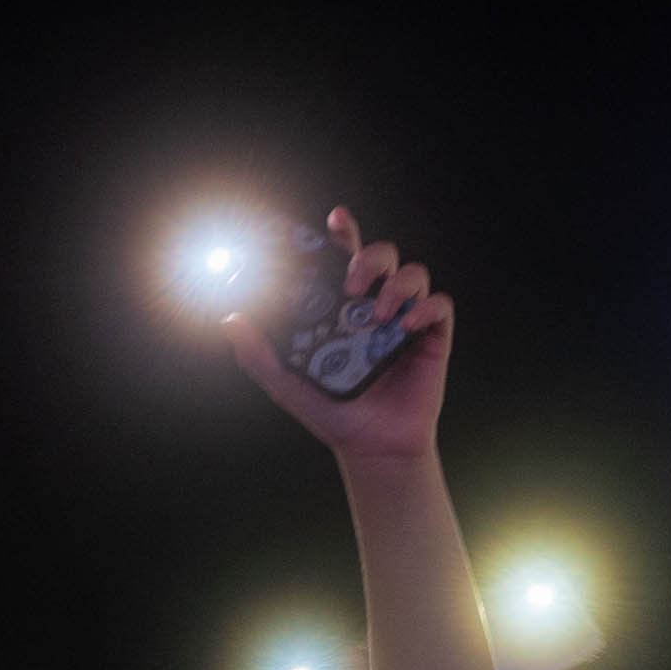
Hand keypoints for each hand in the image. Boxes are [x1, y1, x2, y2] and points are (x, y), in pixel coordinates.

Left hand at [223, 210, 454, 462]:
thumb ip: (259, 356)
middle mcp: (375, 307)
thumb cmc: (334, 414)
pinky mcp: (431, 337)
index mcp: (343, 310)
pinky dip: (426, 307)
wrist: (372, 449)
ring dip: (396, 284)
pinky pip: (439, 305)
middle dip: (369, 256)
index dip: (342, 233)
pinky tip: (406, 325)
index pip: (343, 259)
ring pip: (413, 274)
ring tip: (379, 314)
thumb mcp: (288, 385)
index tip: (333, 220)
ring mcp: (405, 320)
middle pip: (381, 257)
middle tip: (351, 282)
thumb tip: (231, 320)